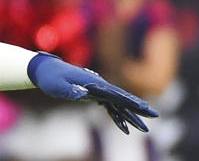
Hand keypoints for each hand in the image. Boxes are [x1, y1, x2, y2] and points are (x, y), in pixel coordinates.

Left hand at [29, 53, 157, 133]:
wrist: (44, 70)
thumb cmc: (49, 78)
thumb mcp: (56, 86)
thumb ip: (69, 90)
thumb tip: (83, 93)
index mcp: (92, 83)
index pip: (115, 93)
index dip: (131, 101)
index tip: (145, 108)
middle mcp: (98, 85)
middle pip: (121, 98)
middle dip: (138, 108)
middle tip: (154, 116)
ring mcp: (96, 89)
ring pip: (117, 104)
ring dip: (130, 116)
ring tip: (143, 128)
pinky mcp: (92, 93)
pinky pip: (108, 106)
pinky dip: (117, 116)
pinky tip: (123, 127)